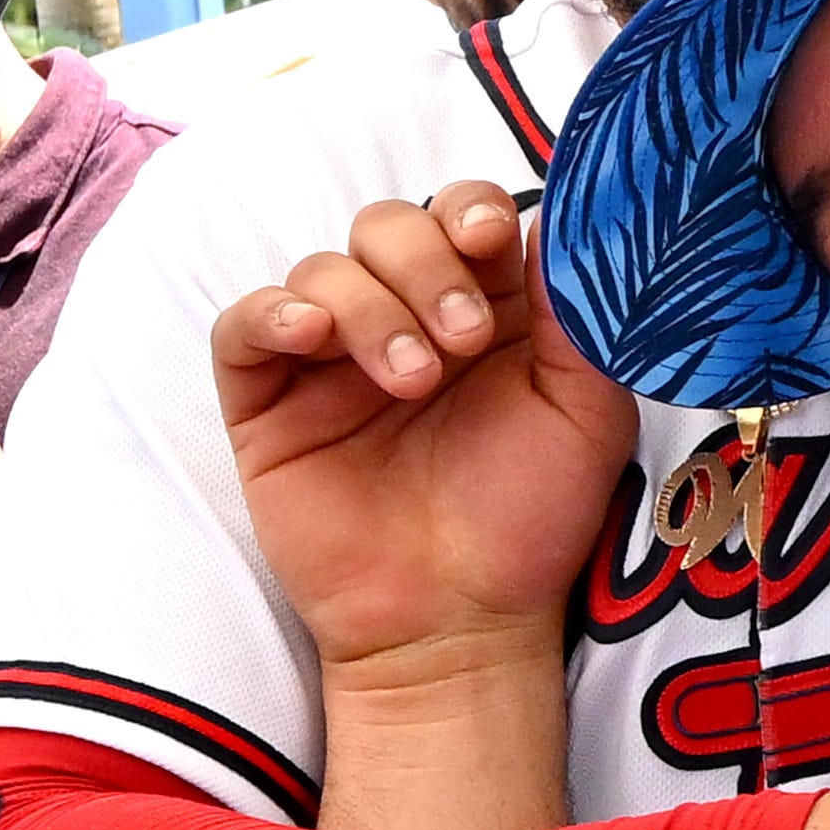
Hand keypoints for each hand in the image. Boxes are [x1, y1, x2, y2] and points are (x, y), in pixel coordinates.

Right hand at [213, 181, 639, 671]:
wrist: (460, 619)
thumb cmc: (530, 520)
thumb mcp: (586, 413)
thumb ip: (577, 317)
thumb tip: (560, 225)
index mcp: (487, 308)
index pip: (462, 215)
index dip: (468, 211)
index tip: (487, 242)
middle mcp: (405, 318)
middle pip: (388, 225)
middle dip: (424, 265)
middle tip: (463, 340)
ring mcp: (332, 358)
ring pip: (323, 268)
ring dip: (370, 307)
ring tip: (411, 382)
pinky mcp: (269, 401)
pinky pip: (244, 324)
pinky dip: (273, 312)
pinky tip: (312, 336)